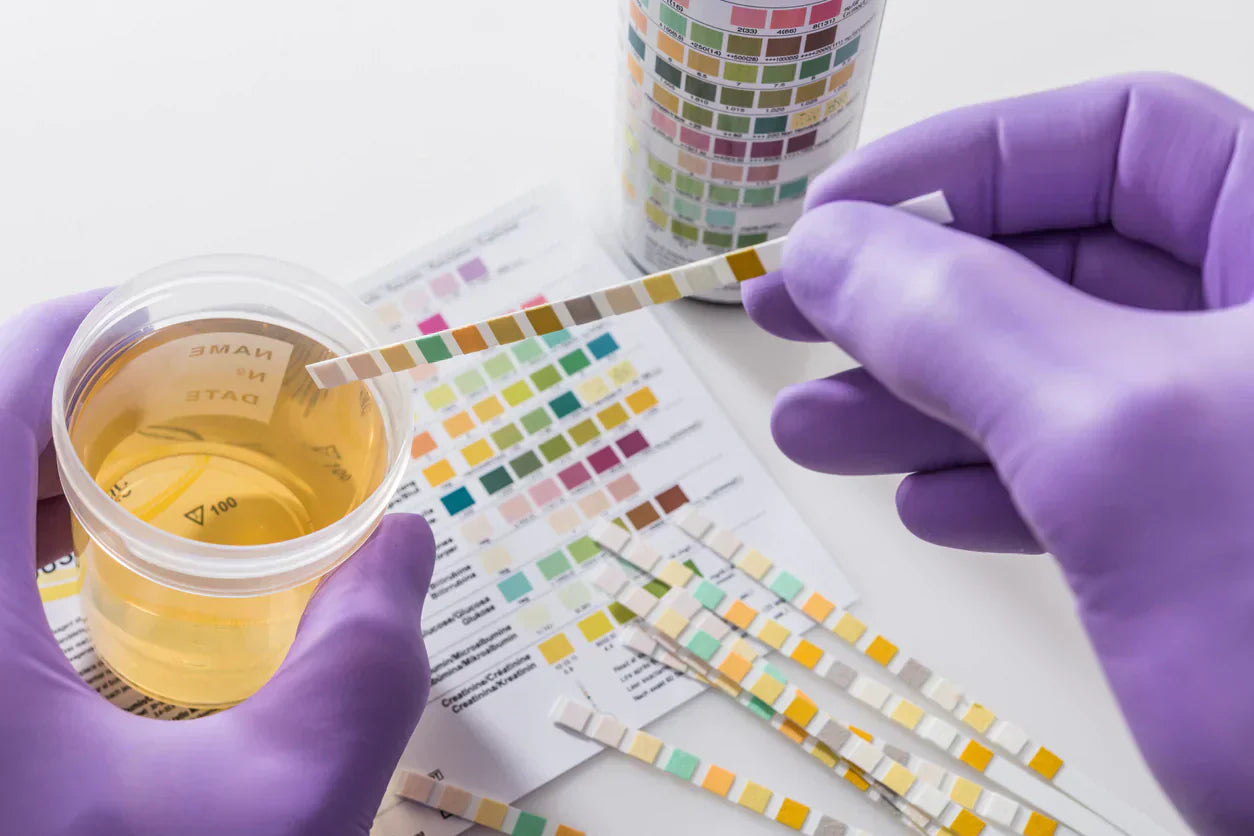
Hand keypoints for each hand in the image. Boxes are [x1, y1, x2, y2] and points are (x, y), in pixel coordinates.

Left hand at [0, 292, 434, 835]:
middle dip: (67, 407)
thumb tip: (407, 540)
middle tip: (174, 401)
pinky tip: (87, 582)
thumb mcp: (282, 806)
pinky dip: (14, 553)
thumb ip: (364, 660)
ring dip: (34, 481)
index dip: (66, 336)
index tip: (151, 310)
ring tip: (142, 482)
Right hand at [745, 73, 1253, 834]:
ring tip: (812, 427)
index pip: (1121, 140)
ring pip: (1060, 377)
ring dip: (923, 400)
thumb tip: (828, 250)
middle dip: (916, 296)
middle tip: (794, 315)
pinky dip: (995, 482)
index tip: (836, 220)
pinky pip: (1088, 477)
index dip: (963, 163)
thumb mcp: (1113, 444)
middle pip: (1071, 261)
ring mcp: (1249, 441)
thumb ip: (961, 323)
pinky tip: (926, 502)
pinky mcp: (1227, 539)